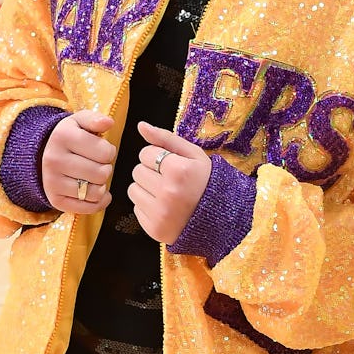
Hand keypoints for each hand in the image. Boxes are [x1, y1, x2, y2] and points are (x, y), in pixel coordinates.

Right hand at [41, 110, 115, 212]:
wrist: (41, 155)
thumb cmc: (68, 137)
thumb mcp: (78, 121)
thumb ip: (95, 119)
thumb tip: (109, 122)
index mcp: (62, 136)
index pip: (105, 152)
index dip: (109, 151)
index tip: (101, 150)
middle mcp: (54, 160)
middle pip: (101, 174)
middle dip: (105, 168)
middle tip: (97, 164)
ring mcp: (52, 182)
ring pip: (95, 192)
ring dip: (101, 185)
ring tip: (93, 176)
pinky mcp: (55, 200)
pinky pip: (88, 208)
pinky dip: (98, 202)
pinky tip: (95, 191)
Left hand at [128, 121, 211, 244]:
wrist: (220, 218)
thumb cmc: (205, 181)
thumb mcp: (193, 154)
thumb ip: (166, 138)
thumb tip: (141, 126)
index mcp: (179, 170)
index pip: (146, 153)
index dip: (158, 156)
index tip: (171, 165)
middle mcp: (168, 192)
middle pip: (137, 170)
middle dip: (150, 172)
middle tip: (169, 179)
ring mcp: (160, 213)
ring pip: (132, 189)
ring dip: (146, 188)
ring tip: (165, 192)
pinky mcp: (154, 228)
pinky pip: (136, 208)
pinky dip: (147, 206)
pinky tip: (164, 206)